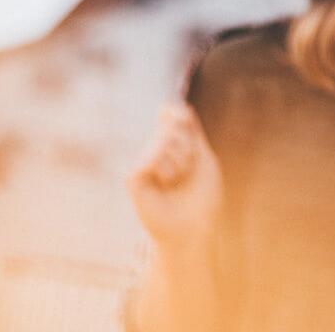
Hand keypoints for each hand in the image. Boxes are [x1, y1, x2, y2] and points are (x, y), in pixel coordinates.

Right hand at [128, 103, 223, 250]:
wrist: (195, 227)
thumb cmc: (202, 195)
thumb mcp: (202, 156)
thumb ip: (190, 130)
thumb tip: (171, 106)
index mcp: (173, 145)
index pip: (172, 115)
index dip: (179, 115)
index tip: (185, 122)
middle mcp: (155, 151)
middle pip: (171, 127)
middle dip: (188, 147)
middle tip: (188, 170)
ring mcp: (143, 163)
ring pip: (161, 141)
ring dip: (180, 162)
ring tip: (176, 181)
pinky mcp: (133, 178)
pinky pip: (148, 159)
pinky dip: (163, 171)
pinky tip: (164, 186)